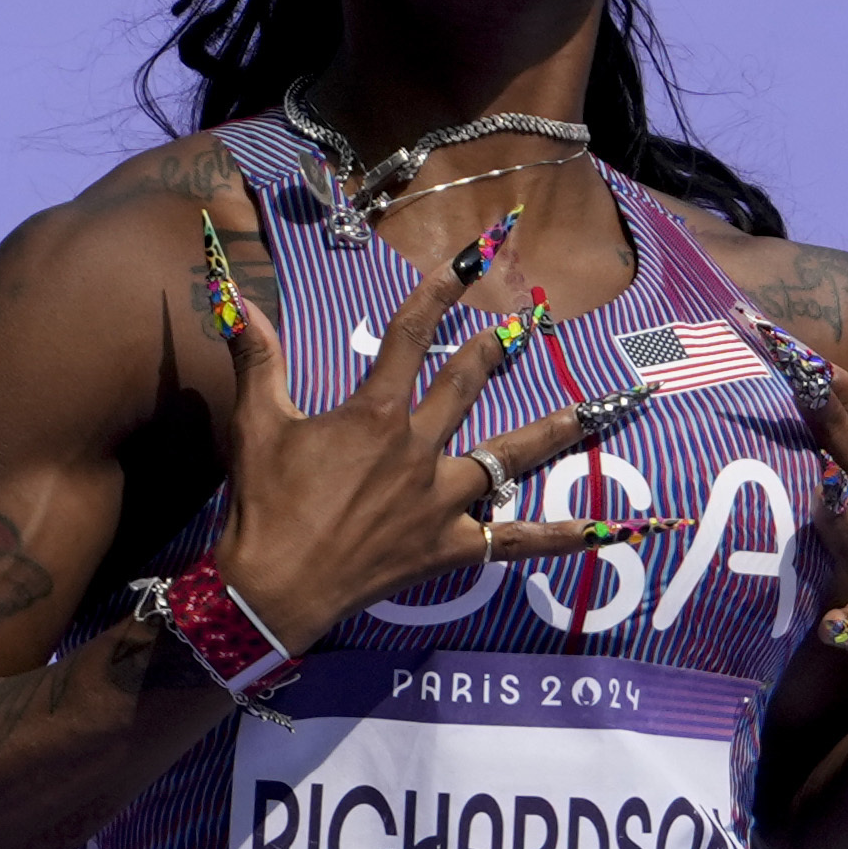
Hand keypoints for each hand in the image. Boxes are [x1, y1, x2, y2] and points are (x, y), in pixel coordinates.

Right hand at [196, 193, 626, 658]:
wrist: (272, 588)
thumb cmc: (263, 505)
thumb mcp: (255, 424)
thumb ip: (256, 358)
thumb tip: (238, 299)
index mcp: (375, 415)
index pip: (411, 336)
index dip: (438, 292)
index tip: (467, 260)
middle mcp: (417, 451)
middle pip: (467, 385)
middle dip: (495, 349)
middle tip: (525, 324)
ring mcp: (440, 501)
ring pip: (509, 458)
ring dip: (555, 430)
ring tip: (599, 409)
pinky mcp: (448, 547)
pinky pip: (515, 542)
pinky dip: (562, 538)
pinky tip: (609, 531)